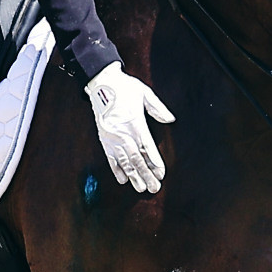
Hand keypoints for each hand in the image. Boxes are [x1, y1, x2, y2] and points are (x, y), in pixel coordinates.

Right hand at [85, 63, 174, 192]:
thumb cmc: (125, 87)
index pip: (147, 148)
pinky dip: (116, 170)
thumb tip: (170, 120)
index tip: (161, 174)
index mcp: (135, 123)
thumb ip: (158, 108)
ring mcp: (112, 138)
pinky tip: (123, 180)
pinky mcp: (104, 139)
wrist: (101, 82)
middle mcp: (123, 133)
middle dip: (146, 175)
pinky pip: (110, 158)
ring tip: (141, 188)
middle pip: (136, 159)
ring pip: (124, 162)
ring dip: (134, 176)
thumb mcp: (144, 93)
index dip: (155, 162)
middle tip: (154, 188)